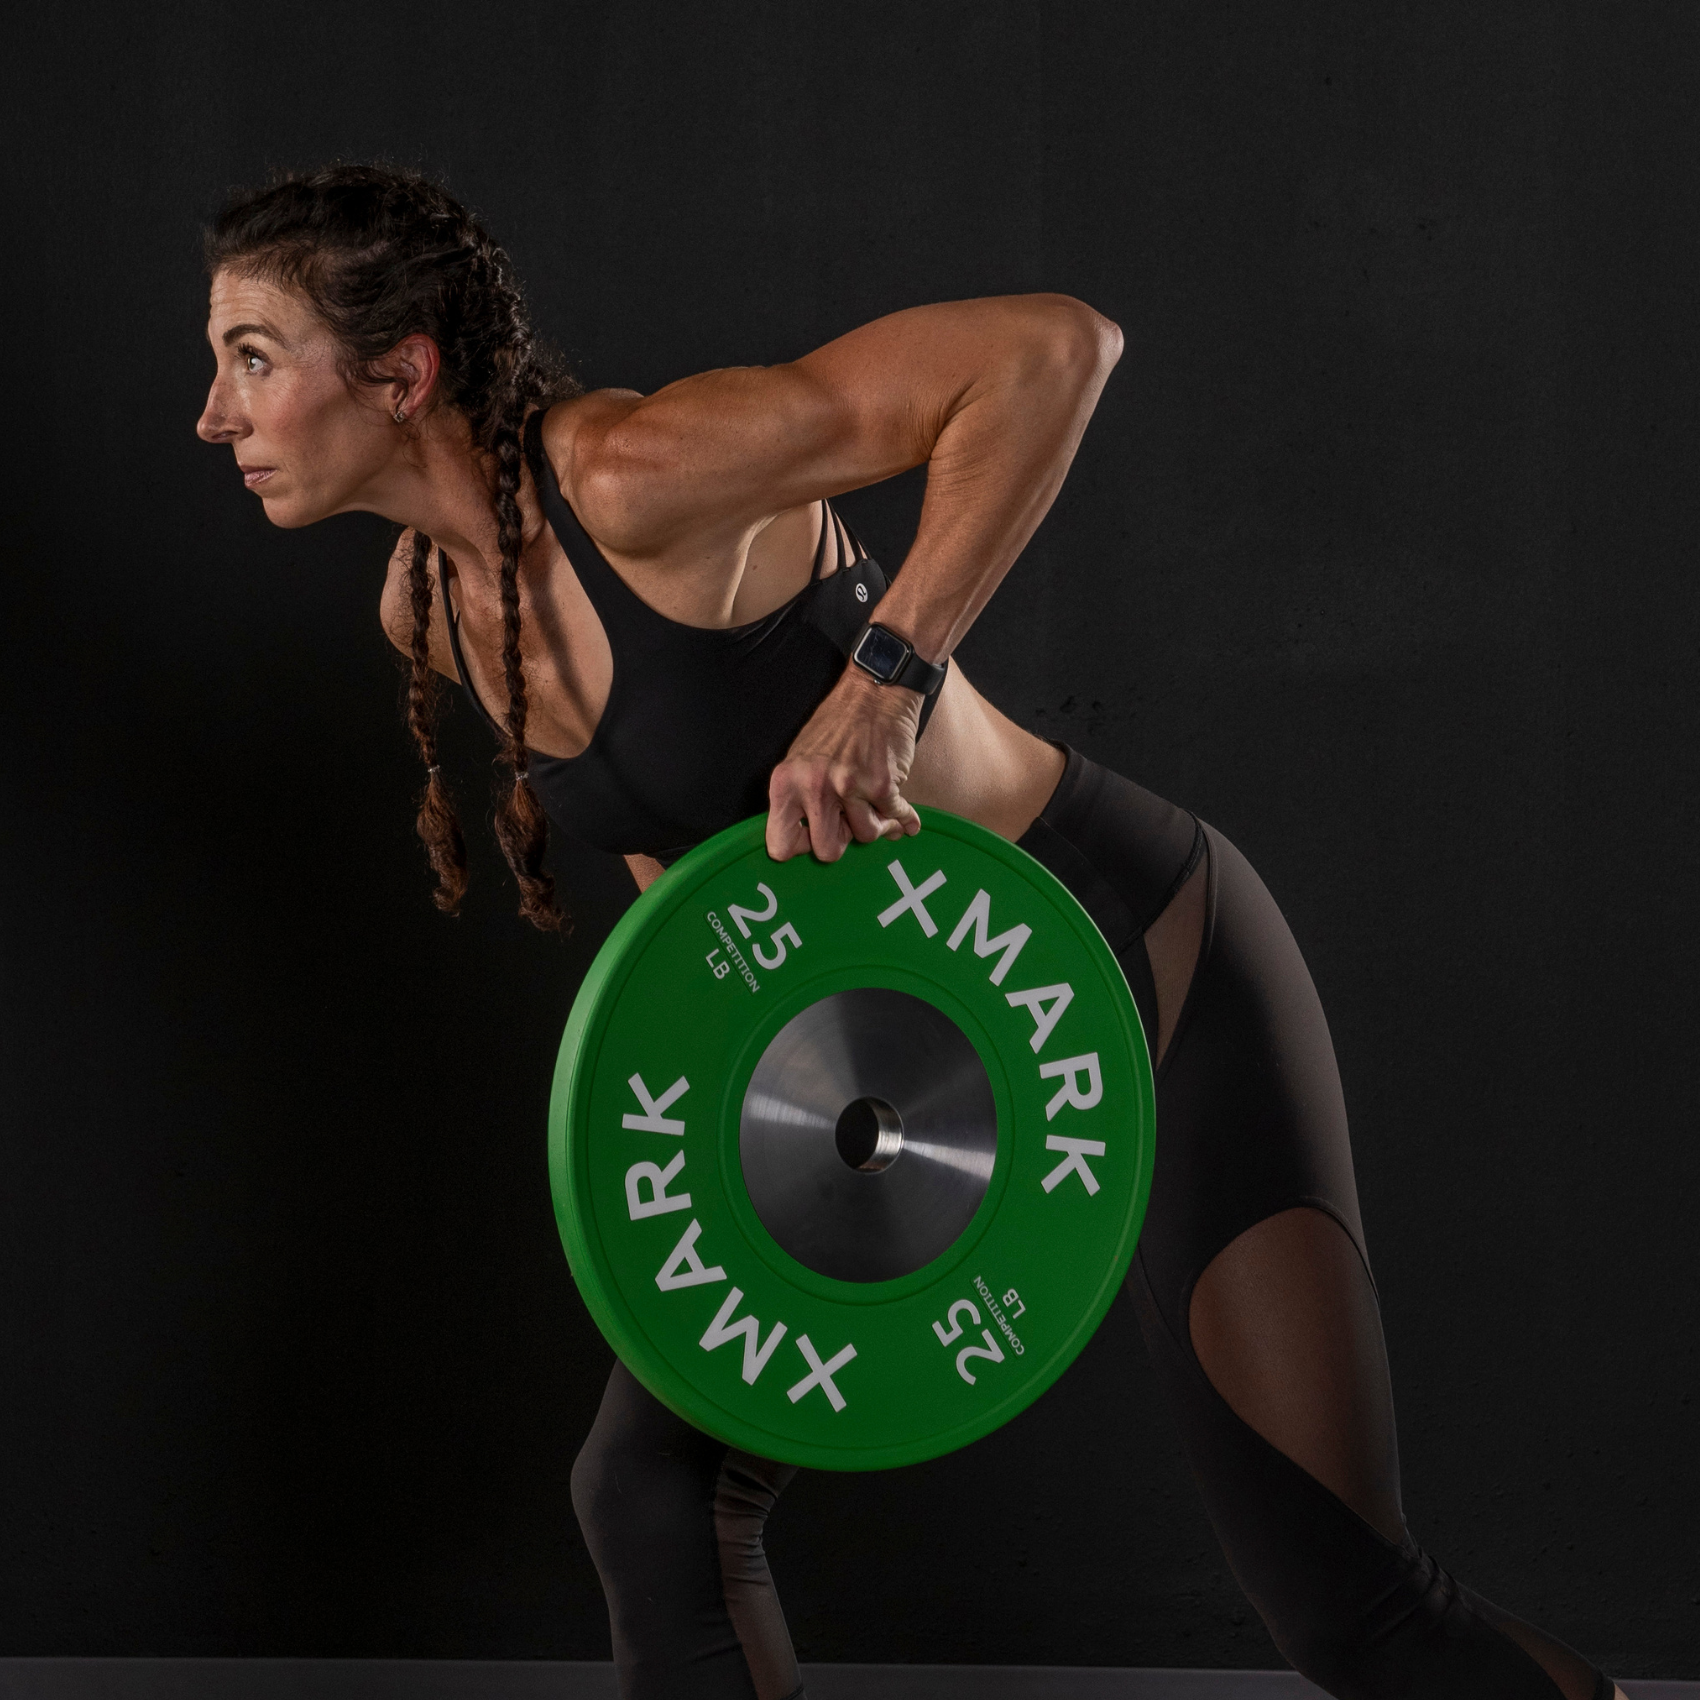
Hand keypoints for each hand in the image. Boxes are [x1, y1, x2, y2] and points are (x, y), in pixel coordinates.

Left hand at [767, 667, 924, 860]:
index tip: (813, 838)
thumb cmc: (838, 724)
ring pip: (865, 836)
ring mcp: (848, 788)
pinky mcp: (881, 785)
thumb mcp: (802, 758)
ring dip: (875, 825)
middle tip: (847, 824)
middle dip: (842, 841)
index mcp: (786, 783)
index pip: (781, 843)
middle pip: (827, 851)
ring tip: (875, 808)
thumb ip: (801, 798)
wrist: (874, 691)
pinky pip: (895, 818)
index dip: (801, 847)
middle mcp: (814, 788)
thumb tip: (811, 839)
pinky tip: (904, 817)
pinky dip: (903, 819)